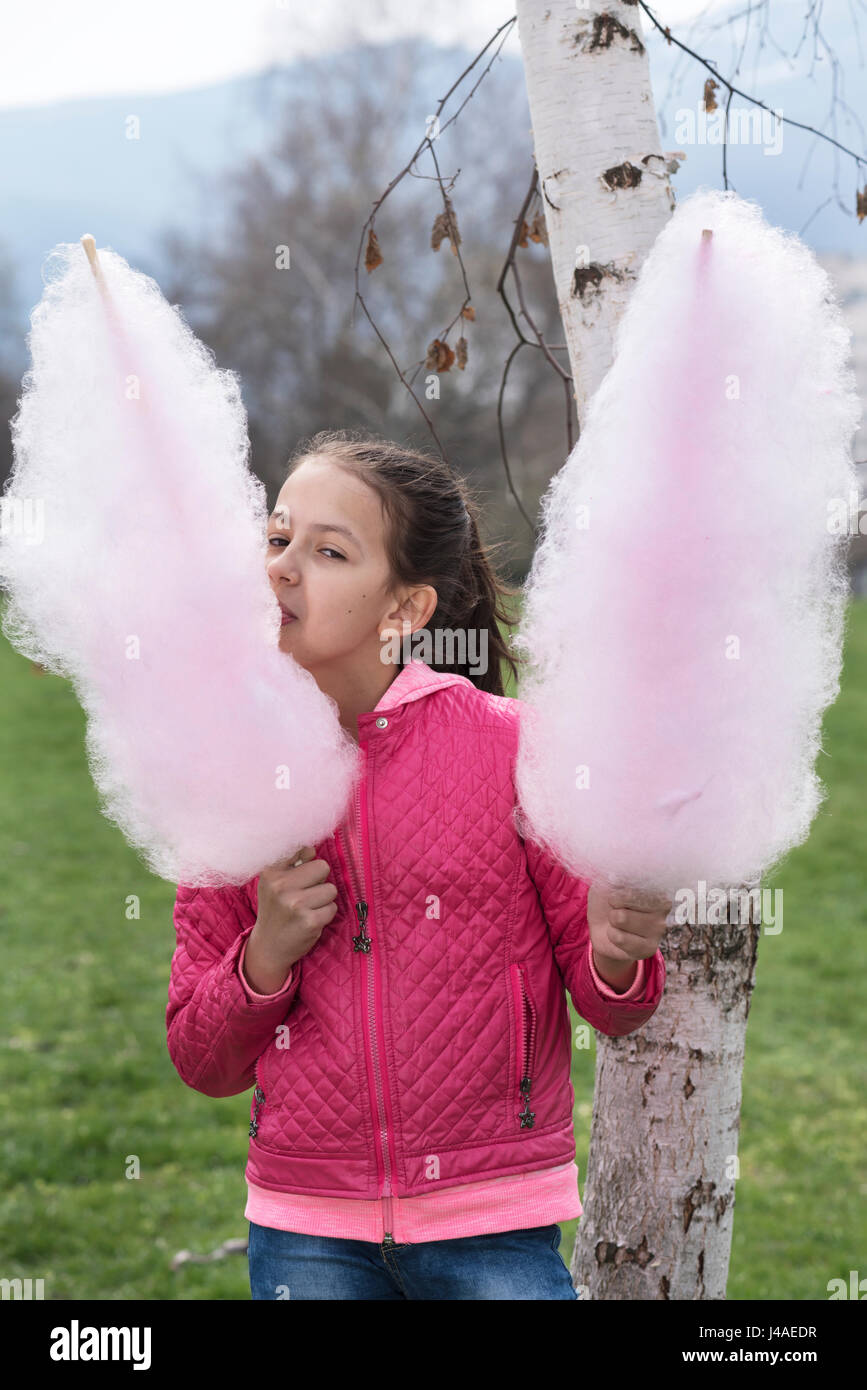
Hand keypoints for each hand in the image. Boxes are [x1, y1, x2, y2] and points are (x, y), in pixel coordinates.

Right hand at [244, 845, 337, 991]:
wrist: (268, 947)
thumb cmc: (275, 910)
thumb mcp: (273, 883)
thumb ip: (292, 863)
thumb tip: (311, 850)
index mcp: (271, 872)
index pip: (305, 851)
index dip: (307, 863)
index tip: (299, 876)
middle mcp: (280, 886)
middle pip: (323, 867)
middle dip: (319, 881)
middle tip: (305, 895)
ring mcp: (295, 904)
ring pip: (331, 889)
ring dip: (323, 900)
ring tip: (307, 909)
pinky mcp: (309, 921)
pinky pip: (332, 908)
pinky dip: (325, 915)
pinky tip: (310, 920)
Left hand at [587, 882, 671, 974]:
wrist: (601, 927)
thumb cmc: (607, 900)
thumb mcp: (607, 882)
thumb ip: (614, 875)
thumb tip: (615, 876)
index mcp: (656, 883)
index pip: (635, 878)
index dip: (617, 884)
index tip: (615, 887)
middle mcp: (664, 904)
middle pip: (628, 897)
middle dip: (613, 902)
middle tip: (616, 907)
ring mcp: (660, 927)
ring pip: (621, 918)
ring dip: (612, 920)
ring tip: (618, 922)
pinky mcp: (651, 948)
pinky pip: (620, 938)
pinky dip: (612, 935)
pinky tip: (620, 936)